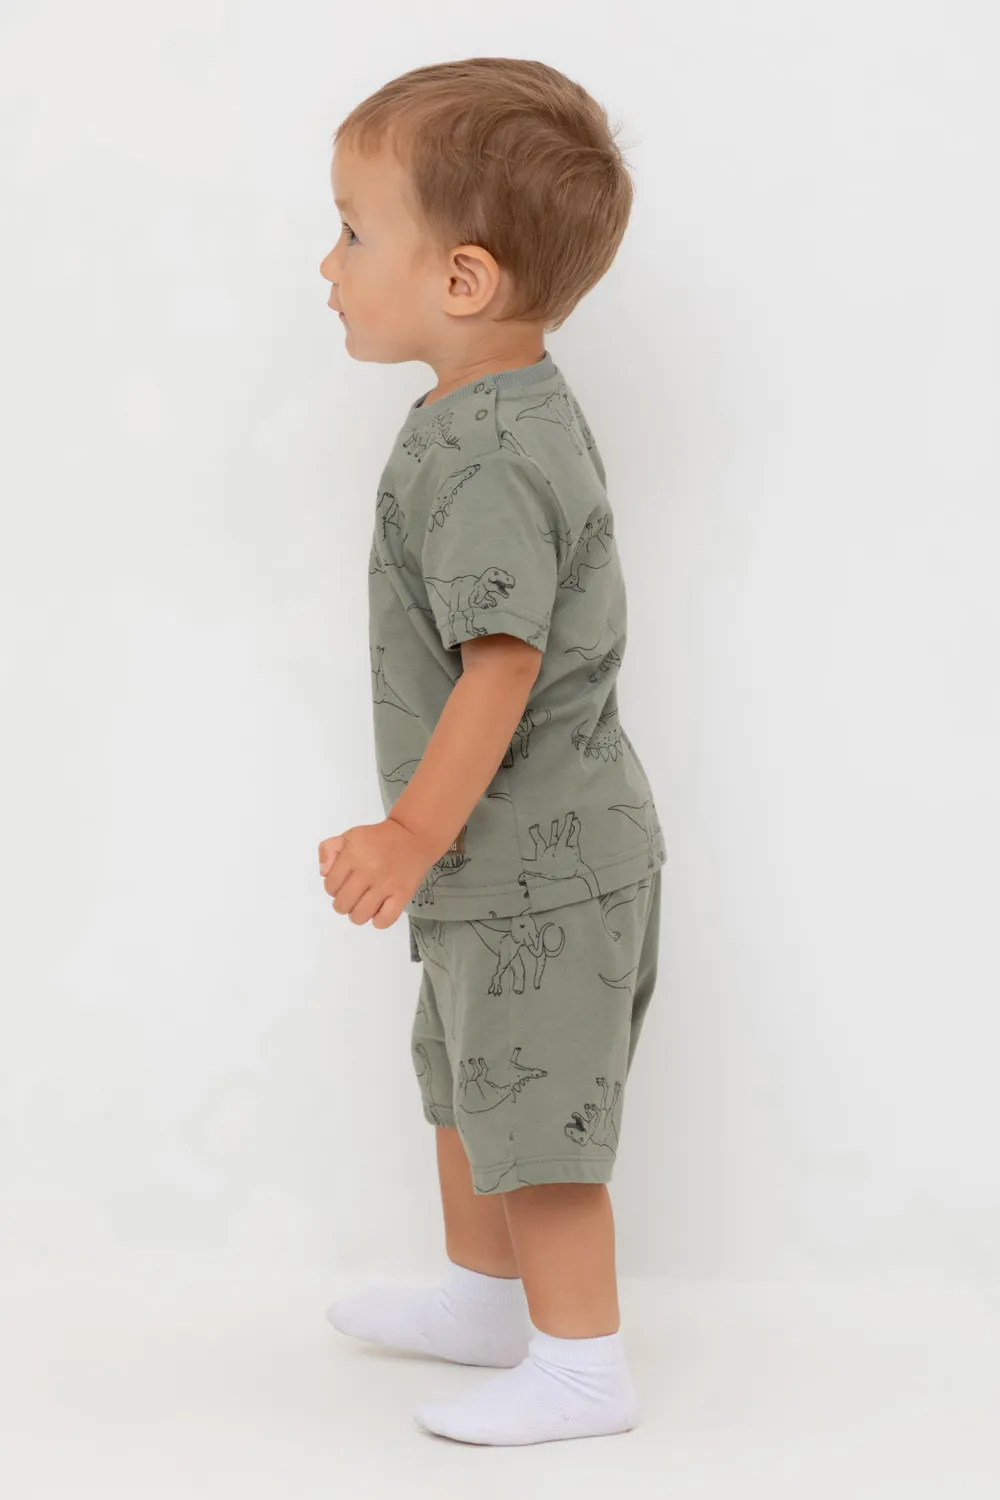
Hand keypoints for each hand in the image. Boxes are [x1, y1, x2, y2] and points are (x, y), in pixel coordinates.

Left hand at [318, 817, 437, 927]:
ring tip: (364, 903)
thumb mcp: (349, 836)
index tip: (343, 883)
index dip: (333, 887)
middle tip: (353, 894)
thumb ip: (329, 850)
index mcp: (353, 855)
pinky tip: (379, 910)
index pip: (330, 886)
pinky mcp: (403, 895)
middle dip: (343, 902)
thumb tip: (324, 873)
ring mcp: (386, 885)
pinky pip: (384, 920)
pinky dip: (378, 920)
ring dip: (358, 913)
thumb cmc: (378, 838)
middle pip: (342, 904)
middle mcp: (368, 870)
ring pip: (360, 916)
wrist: (413, 836)